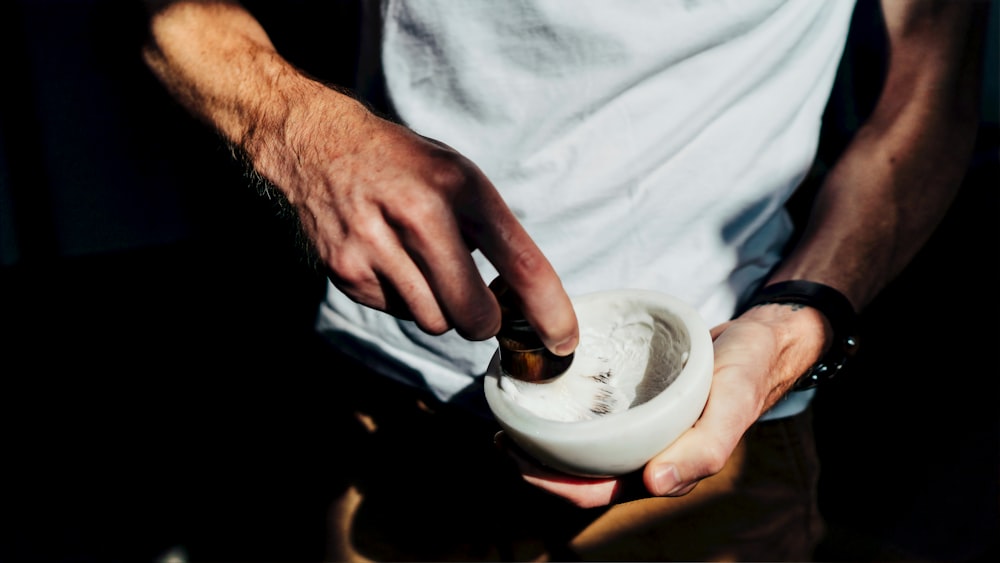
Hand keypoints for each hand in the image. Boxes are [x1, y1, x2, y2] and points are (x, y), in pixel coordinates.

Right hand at [261, 93, 578, 351]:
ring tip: (422, 266)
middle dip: (483, 319)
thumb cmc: (404, 166)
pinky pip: (398, 314)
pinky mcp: (347, 271)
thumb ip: (491, 230)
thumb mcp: (458, 176)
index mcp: (461, 186)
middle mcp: (419, 216)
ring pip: (435, 323)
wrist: (318, 145)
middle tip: (478, 302)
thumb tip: (522, 300)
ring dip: (440, 309)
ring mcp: (377, 246)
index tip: (564, 340)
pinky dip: (404, 300)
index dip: (550, 311)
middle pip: (473, 315)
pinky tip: (391, 261)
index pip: (520, 263)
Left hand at [498, 303, 826, 506]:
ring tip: (510, 414)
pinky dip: (561, 408)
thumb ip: (704, 448)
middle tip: (499, 433)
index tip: (513, 455)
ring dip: (540, 438)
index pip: (592, 492)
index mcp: (659, 467)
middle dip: (531, 462)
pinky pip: (589, 413)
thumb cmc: (747, 374)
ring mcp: (634, 428)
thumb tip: (654, 484)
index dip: (549, 485)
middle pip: (574, 473)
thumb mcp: (731, 404)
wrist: (759, 340)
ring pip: (577, 446)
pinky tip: (540, 387)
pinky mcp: (632, 401)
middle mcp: (641, 452)